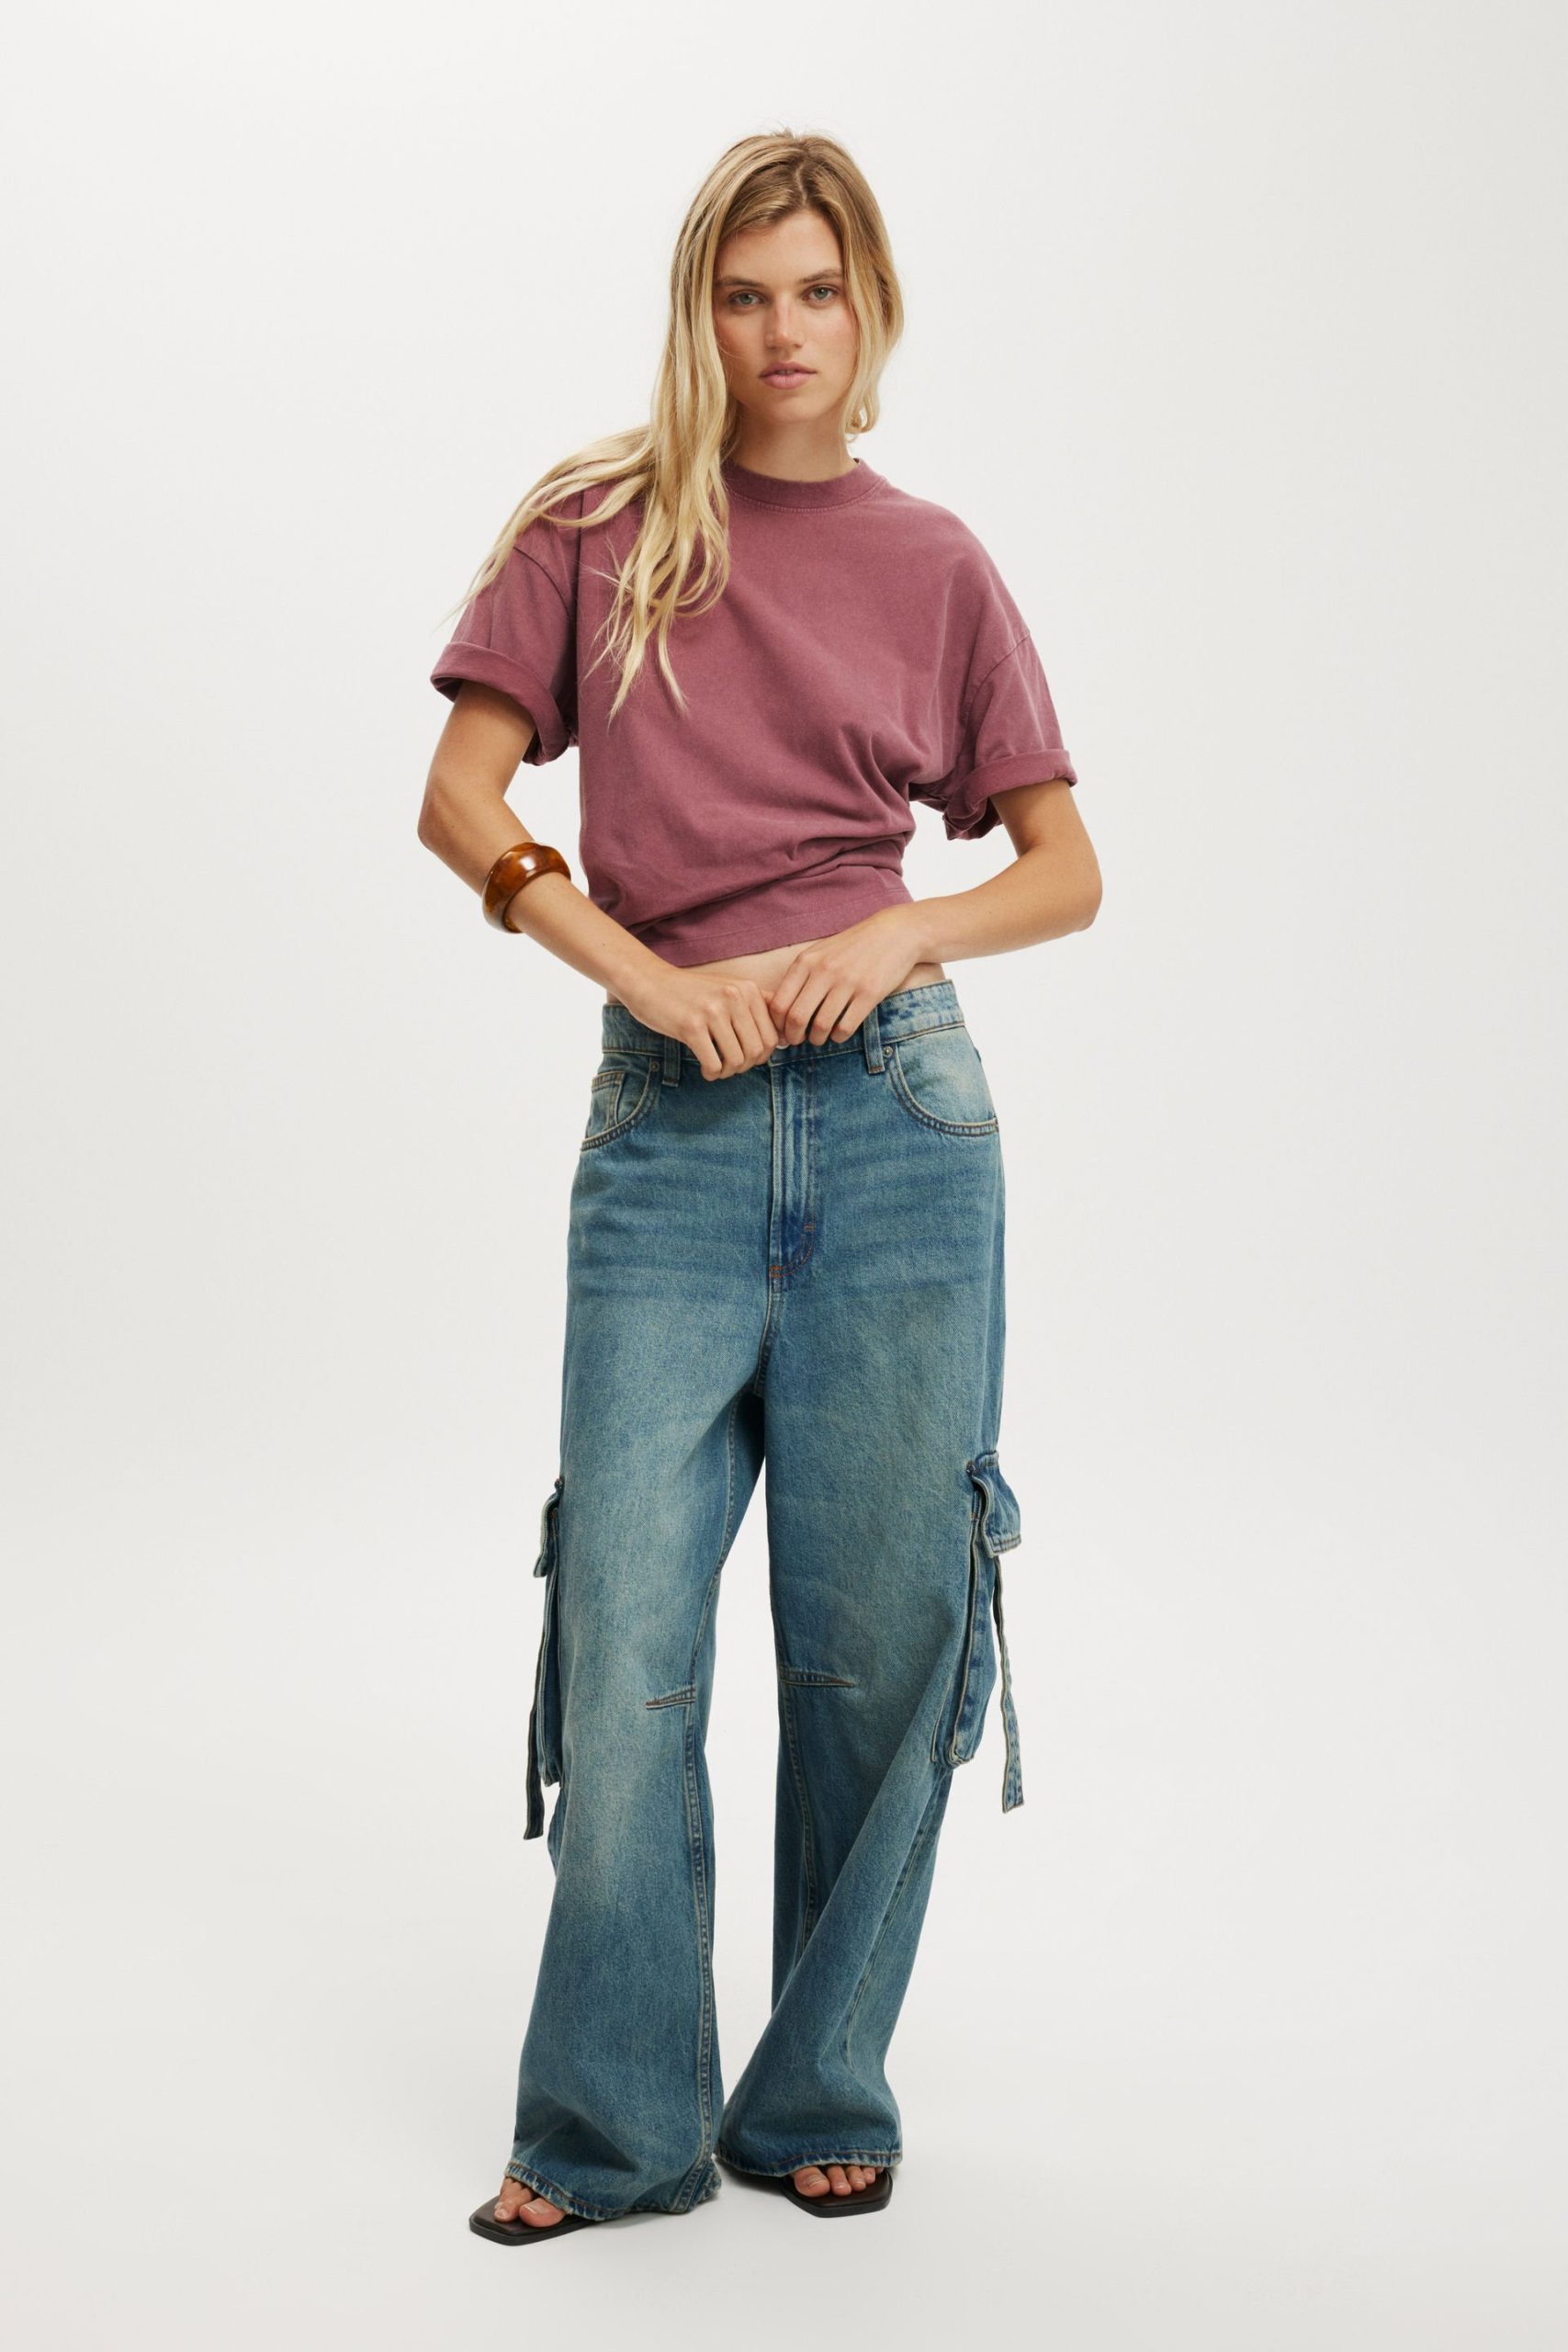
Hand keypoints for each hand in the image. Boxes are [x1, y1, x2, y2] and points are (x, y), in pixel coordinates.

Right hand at [618, 966, 781, 1080]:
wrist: (649, 982)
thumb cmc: (691, 992)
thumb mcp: (729, 989)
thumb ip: (757, 1008)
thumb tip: (787, 1039)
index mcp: (748, 989)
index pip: (772, 1036)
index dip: (762, 1056)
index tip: (746, 1058)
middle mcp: (734, 997)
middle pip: (758, 1051)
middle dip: (746, 1066)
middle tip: (729, 1066)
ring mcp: (713, 1011)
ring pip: (737, 1060)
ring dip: (728, 1072)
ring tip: (717, 1067)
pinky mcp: (691, 1027)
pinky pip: (713, 1064)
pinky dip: (712, 1073)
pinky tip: (705, 1069)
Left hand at [764, 907, 930, 1045]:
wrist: (895, 933)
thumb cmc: (853, 947)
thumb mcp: (821, 952)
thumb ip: (800, 976)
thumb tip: (779, 1011)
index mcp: (806, 961)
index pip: (779, 1003)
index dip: (778, 1025)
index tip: (784, 1030)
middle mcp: (824, 971)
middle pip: (796, 1018)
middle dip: (794, 1037)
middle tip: (799, 1041)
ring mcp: (848, 982)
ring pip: (821, 1026)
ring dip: (817, 1039)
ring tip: (819, 1038)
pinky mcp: (870, 993)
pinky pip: (845, 1027)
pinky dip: (838, 1037)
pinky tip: (839, 1033)